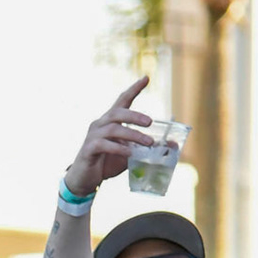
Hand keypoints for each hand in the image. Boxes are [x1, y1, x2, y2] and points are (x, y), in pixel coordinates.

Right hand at [62, 77, 155, 199]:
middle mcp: (100, 124)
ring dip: (133, 135)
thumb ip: (146, 148)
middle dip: (135, 116)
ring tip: (148, 143)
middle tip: (150, 122)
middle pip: (118, 113)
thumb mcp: (131, 154)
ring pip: (113, 129)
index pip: (122, 100)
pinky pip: (104, 145)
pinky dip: (119, 148)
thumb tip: (172, 145)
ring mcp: (92, 136)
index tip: (146, 78)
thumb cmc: (107, 163)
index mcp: (110, 121)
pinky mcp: (88, 149)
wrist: (85, 179)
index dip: (133, 89)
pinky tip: (130, 153)